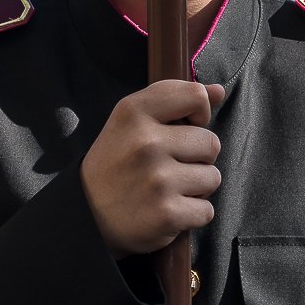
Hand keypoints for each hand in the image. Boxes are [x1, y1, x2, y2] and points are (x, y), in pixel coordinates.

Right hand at [80, 80, 224, 258]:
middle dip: (197, 157)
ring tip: (169, 188)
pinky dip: (192, 214)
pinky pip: (207, 210)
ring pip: (213, 178)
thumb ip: (176, 100)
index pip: (196, 96)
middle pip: (211, 142)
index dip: (199, 113)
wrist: (85, 214)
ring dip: (197, 187)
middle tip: (169, 166)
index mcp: (134, 112)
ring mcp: (158, 180)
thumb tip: (219, 91)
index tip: (184, 127)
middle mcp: (146, 143)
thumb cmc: (117, 161)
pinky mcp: (167, 214)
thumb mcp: (133, 120)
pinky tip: (169, 210)